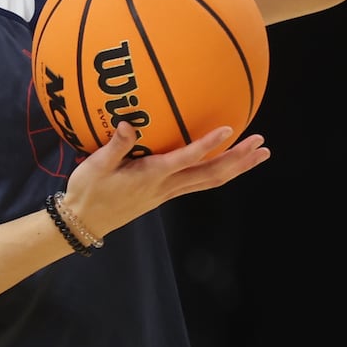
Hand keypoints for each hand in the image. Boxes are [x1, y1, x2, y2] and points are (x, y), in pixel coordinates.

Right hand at [62, 122, 269, 239]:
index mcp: (151, 176)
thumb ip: (115, 146)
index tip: (229, 129)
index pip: (186, 159)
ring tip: (259, 155)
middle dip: (239, 160)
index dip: (208, 144)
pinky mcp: (164, 195)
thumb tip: (128, 125)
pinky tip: (227, 164)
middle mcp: (166, 186)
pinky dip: (219, 172)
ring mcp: (167, 192)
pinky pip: (199, 183)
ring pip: (210, 180)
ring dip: (237, 168)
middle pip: (211, 174)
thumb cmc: (88, 191)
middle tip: (262, 144)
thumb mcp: (95, 166)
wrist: (84, 221)